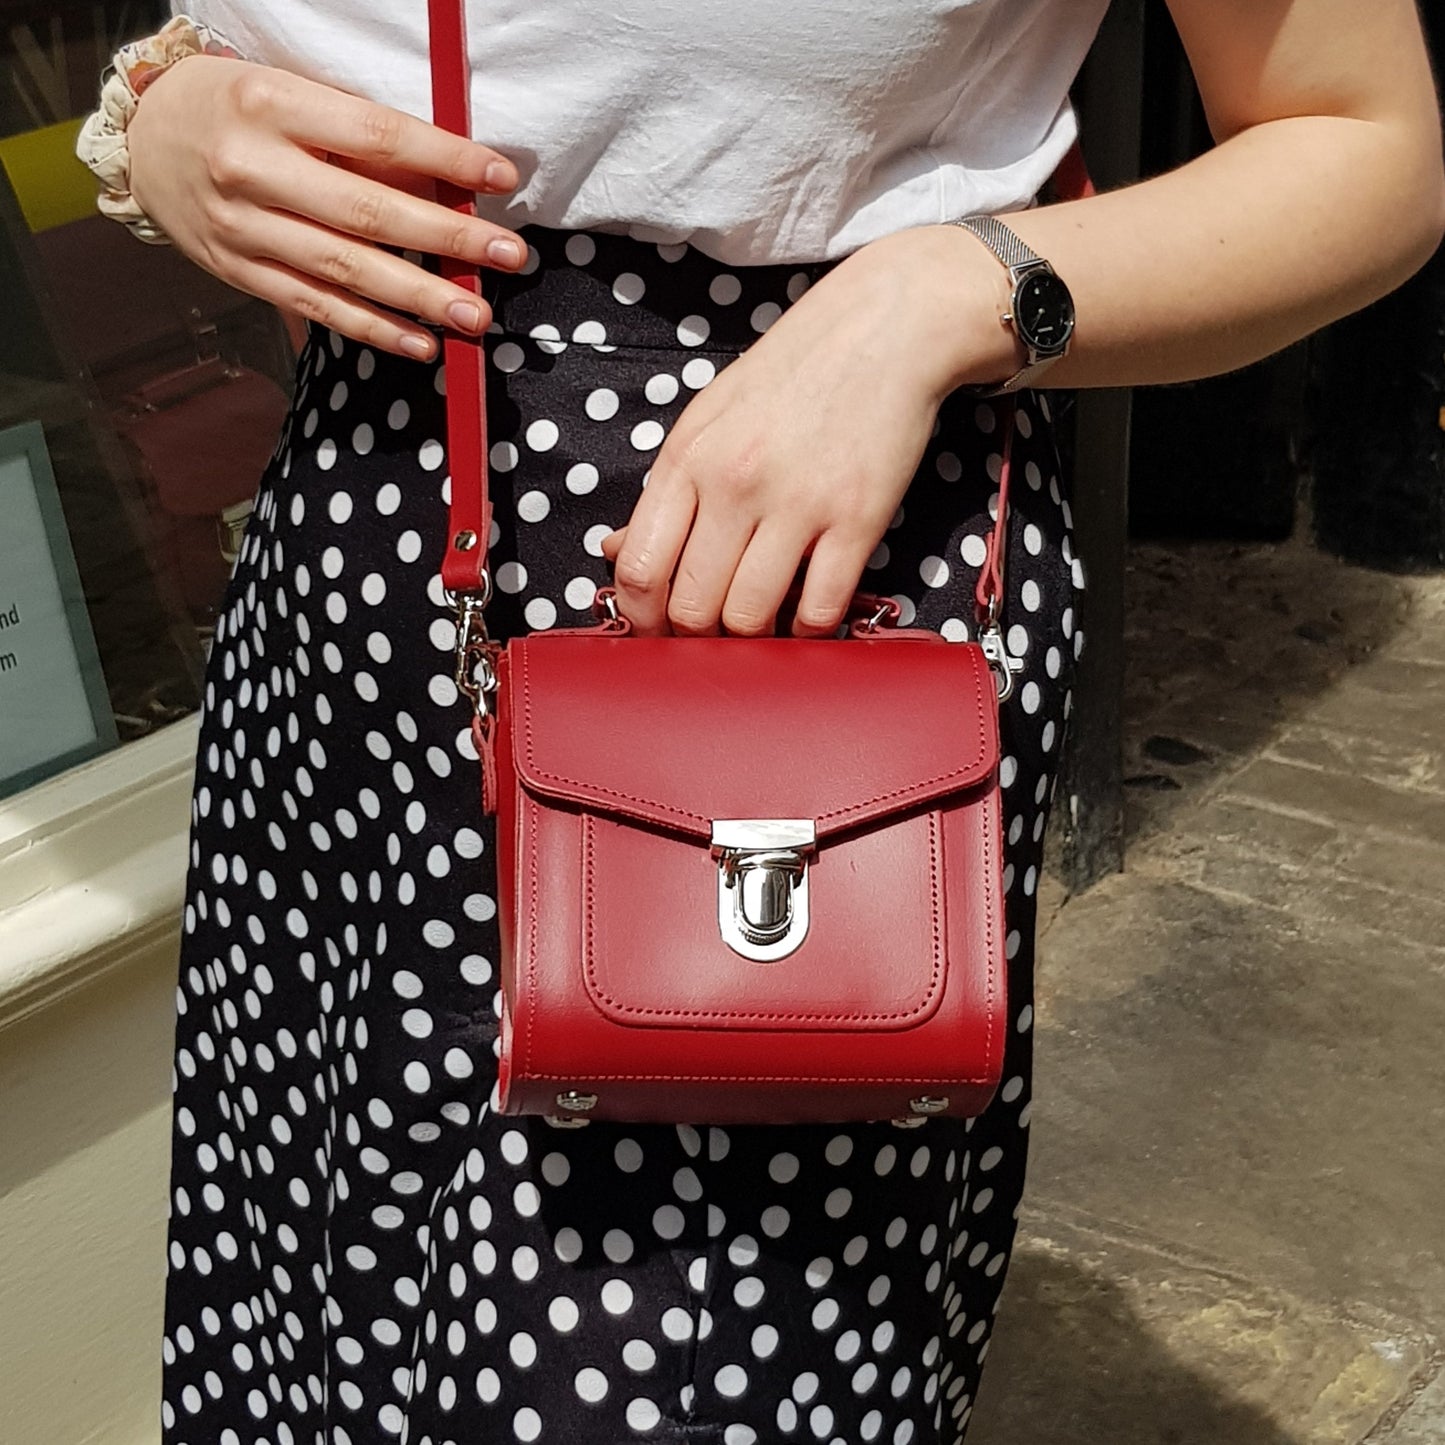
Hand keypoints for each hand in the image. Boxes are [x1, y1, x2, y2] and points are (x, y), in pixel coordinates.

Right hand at [126, 54, 526, 359]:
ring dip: (419, 297)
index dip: (445, 159)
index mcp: (271, 105)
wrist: (143, 139)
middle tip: (506, 255)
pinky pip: (316, 308)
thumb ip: (363, 140)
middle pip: (366, 212)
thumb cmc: (237, 109)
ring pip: (344, 270)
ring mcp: (242, 228)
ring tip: (474, 313)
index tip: (500, 177)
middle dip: (446, 237)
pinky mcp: (239, 273)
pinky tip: (419, 342)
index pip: (376, 135)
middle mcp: (252, 168)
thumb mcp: (294, 97)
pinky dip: (372, 329)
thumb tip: (449, 182)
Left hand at [600, 228, 1014, 636]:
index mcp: (688, 458)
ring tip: (764, 622)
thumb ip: (666, 486)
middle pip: (693, 608)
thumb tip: (618, 550)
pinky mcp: (857, 520)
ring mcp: (798, 505)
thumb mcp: (709, 415)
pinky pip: (821, 609)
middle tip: (716, 634)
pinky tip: (809, 614)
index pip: (640, 569)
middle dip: (699, 637)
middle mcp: (735, 484)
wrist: (886, 326)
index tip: (659, 631)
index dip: (643, 620)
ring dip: (754, 638)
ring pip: (750, 618)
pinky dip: (810, 629)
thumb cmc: (794, 371)